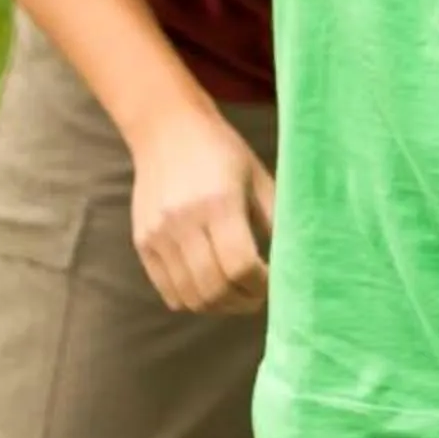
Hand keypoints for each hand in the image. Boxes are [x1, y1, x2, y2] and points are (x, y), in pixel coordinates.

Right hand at [128, 110, 274, 314]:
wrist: (166, 131)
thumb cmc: (222, 152)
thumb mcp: (258, 177)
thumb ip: (276, 217)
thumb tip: (296, 257)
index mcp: (218, 204)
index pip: (240, 266)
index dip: (262, 284)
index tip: (276, 281)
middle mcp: (182, 223)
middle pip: (213, 288)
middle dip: (243, 301)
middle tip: (259, 296)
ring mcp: (157, 236)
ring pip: (189, 296)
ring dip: (219, 306)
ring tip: (238, 296)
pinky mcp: (142, 244)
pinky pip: (167, 290)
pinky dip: (192, 300)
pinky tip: (212, 288)